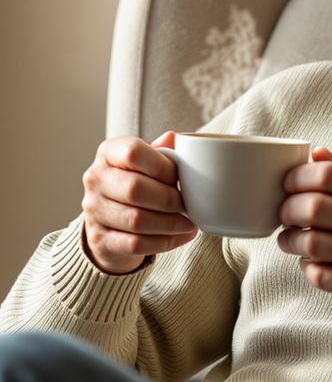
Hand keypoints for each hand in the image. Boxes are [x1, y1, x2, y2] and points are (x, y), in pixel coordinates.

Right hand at [82, 131, 197, 274]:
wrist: (110, 222)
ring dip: (170, 223)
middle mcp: (95, 179)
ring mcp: (93, 210)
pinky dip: (165, 241)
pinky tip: (181, 236)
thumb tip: (177, 137)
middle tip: (187, 205)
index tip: (178, 177)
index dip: (162, 166)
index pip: (133, 152)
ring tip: (188, 223)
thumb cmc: (135, 184)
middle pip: (135, 189)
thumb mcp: (146, 163)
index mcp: (108, 152)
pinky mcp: (100, 239)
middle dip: (169, 199)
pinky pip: (136, 244)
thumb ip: (162, 151)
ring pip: (137, 220)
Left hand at [277, 147, 331, 331]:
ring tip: (290, 240)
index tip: (288, 186)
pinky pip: (321, 276)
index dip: (296, 179)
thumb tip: (315, 153)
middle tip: (285, 215)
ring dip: (290, 241)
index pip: (326, 175)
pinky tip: (311, 263)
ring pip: (310, 243)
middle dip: (287, 210)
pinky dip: (308, 269)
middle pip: (312, 207)